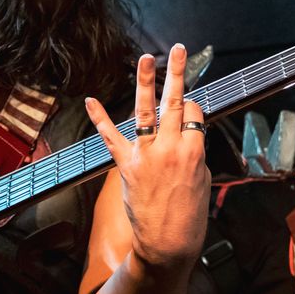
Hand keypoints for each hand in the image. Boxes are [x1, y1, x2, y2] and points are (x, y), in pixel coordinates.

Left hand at [85, 44, 209, 273]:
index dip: (193, 106)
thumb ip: (194, 154)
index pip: (193, 113)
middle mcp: (169, 148)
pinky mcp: (126, 165)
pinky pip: (111, 137)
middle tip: (177, 49)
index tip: (191, 107)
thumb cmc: (190, 217)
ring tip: (146, 59)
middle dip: (177, 73)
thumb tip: (186, 138)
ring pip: (145, 111)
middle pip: (174, 102)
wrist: (167, 244)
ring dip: (144, 82)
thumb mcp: (203, 181)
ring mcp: (145, 155)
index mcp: (194, 152)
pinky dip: (100, 118)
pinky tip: (91, 100)